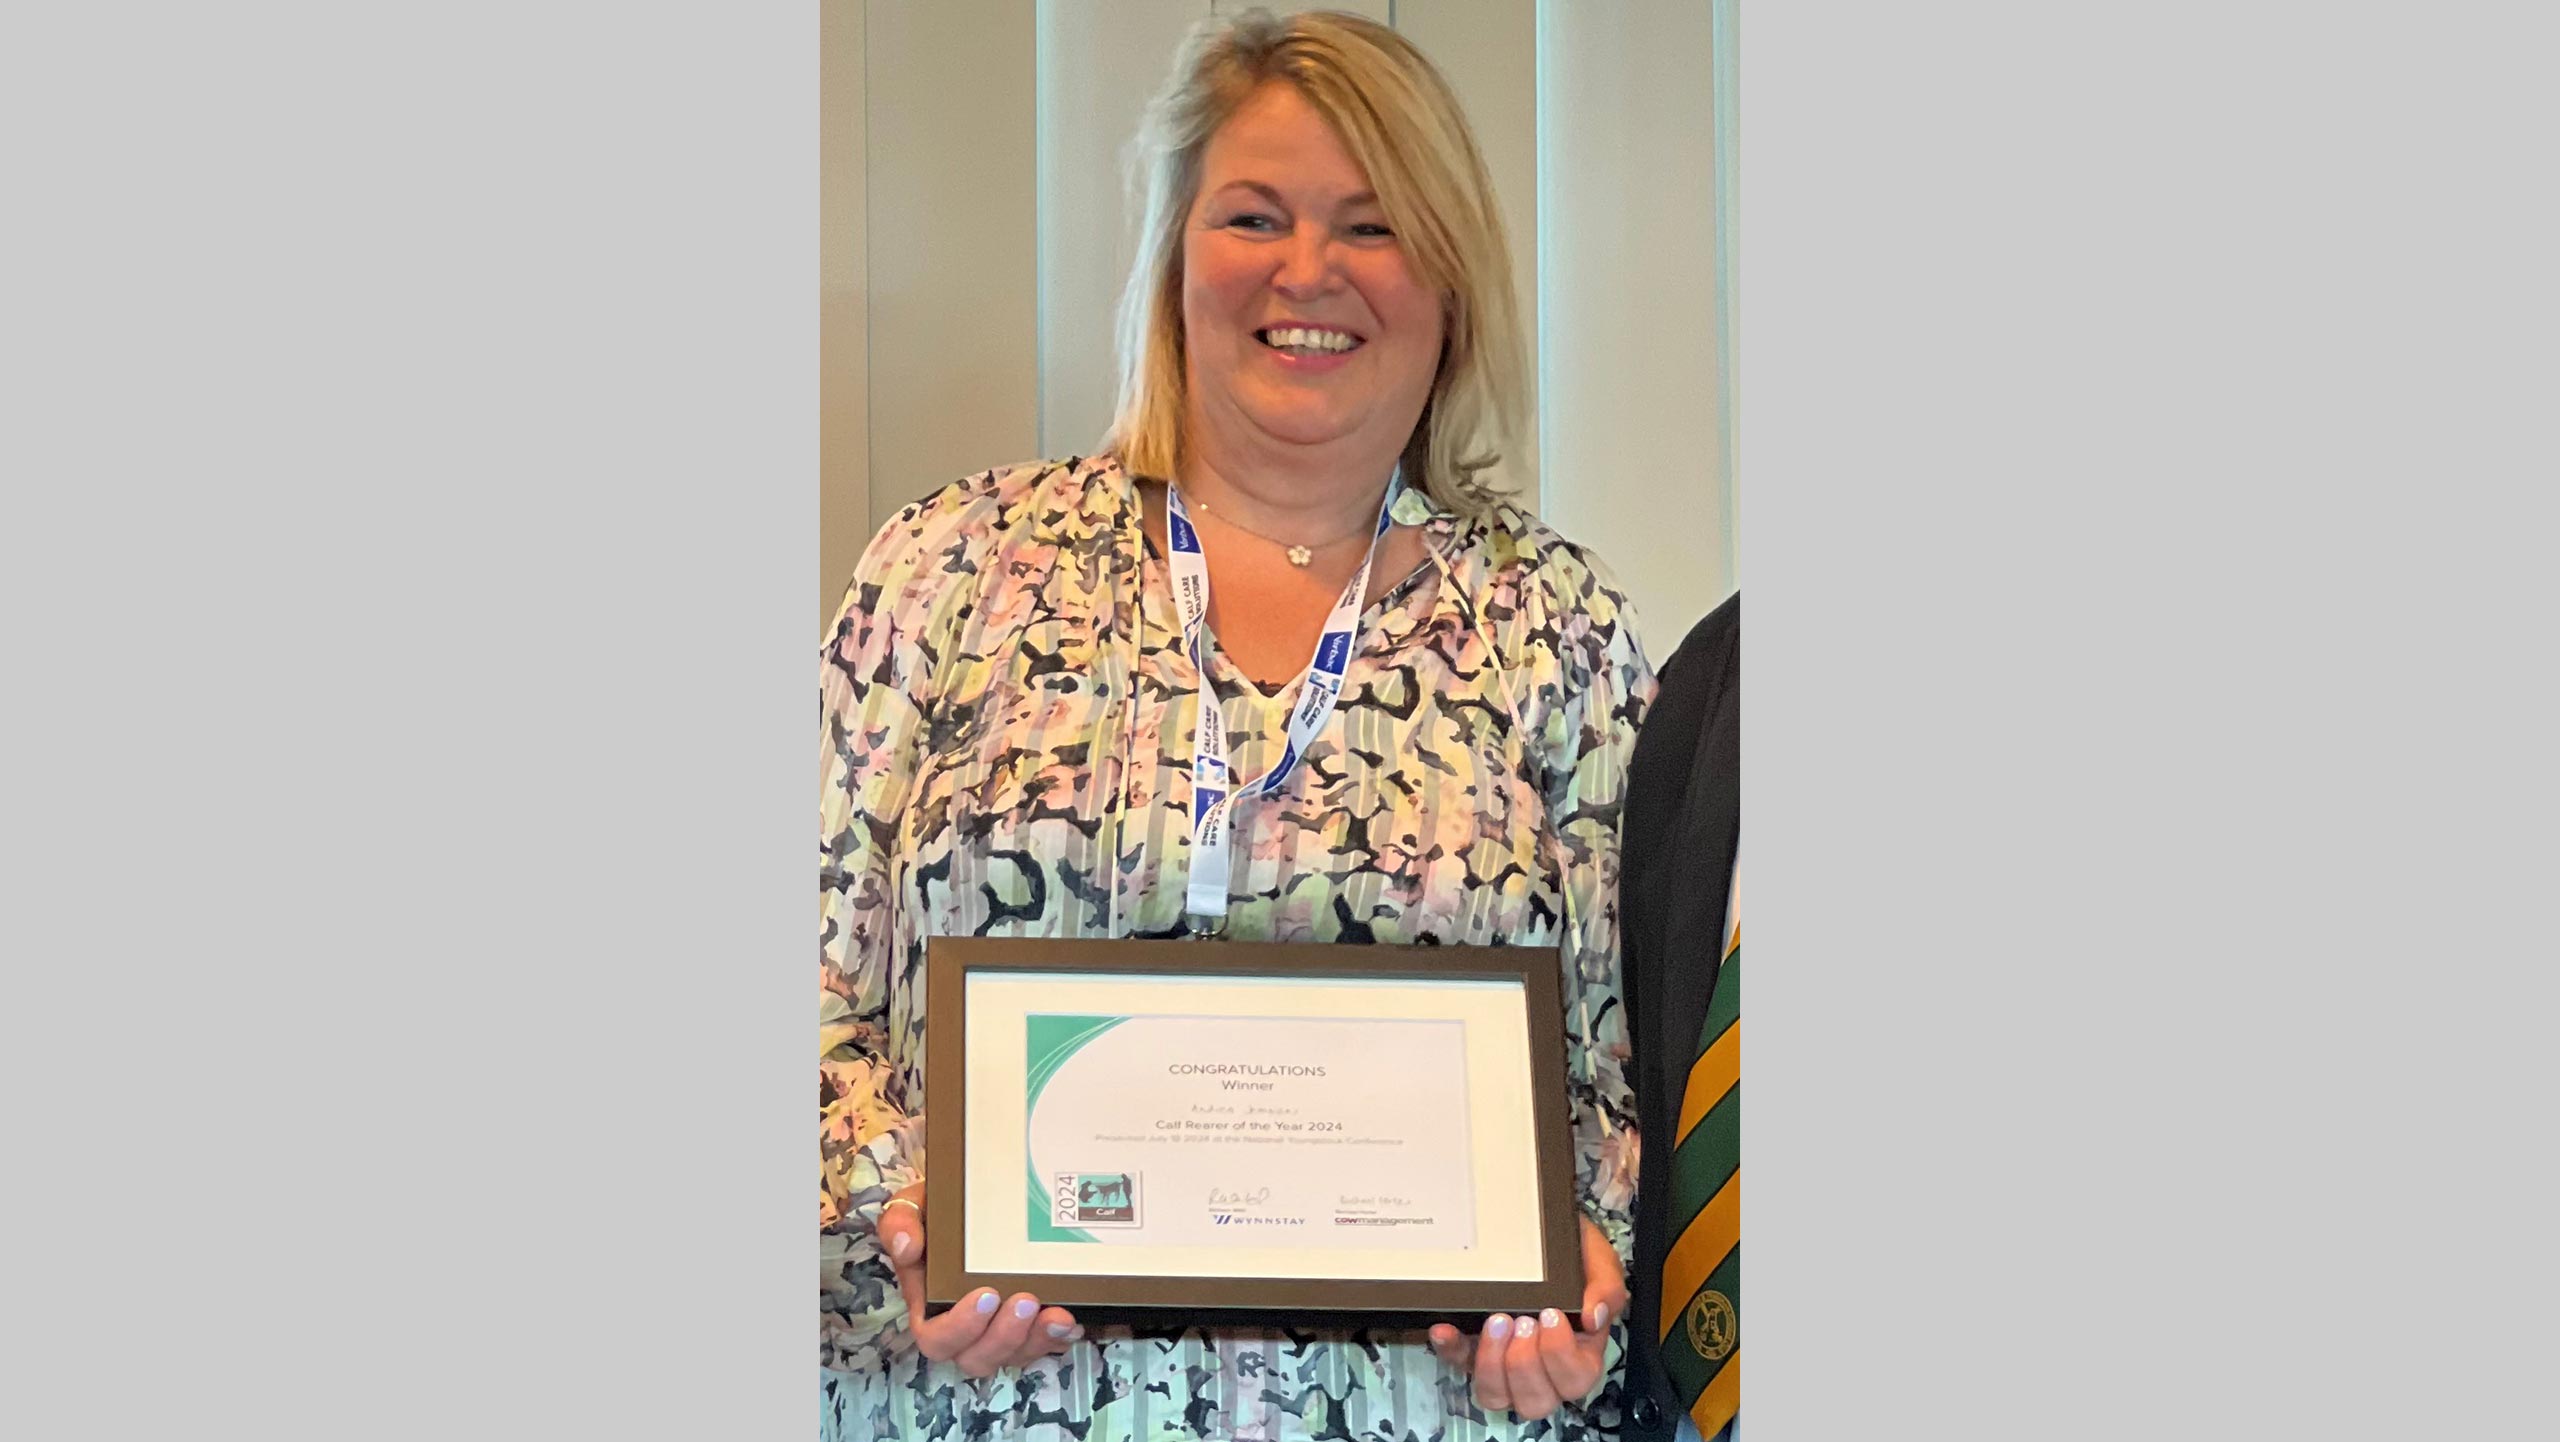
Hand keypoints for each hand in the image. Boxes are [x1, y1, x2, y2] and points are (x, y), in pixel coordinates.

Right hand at [874, 1180, 1083, 1376]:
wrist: (971, 1198)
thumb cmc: (938, 1210)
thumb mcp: (912, 1206)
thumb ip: (900, 1222)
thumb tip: (907, 1246)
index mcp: (929, 1305)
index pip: (936, 1339)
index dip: (960, 1328)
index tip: (985, 1295)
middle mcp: (964, 1326)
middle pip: (978, 1357)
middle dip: (1004, 1336)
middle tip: (1025, 1300)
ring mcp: (998, 1327)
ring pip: (1014, 1355)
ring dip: (1036, 1340)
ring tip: (1058, 1315)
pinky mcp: (1027, 1323)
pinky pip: (1042, 1344)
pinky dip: (1058, 1338)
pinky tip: (1072, 1323)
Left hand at [1427, 1217, 1629, 1420]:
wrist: (1542, 1230)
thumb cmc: (1573, 1255)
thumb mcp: (1599, 1261)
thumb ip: (1607, 1287)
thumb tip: (1594, 1317)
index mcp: (1579, 1355)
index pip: (1576, 1380)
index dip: (1560, 1356)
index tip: (1551, 1315)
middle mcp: (1542, 1370)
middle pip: (1535, 1401)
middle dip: (1524, 1364)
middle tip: (1522, 1320)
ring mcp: (1504, 1365)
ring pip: (1495, 1395)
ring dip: (1491, 1364)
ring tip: (1495, 1321)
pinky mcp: (1473, 1350)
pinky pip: (1458, 1362)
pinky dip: (1451, 1349)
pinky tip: (1445, 1329)